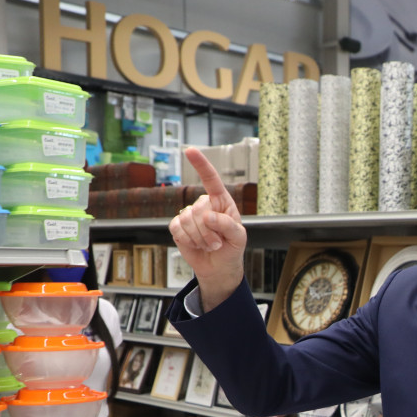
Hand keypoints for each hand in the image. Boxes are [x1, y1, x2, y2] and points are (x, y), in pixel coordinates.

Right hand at [169, 148, 248, 310]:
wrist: (219, 266)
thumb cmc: (232, 248)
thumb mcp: (238, 237)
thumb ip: (227, 225)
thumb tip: (208, 216)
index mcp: (221, 201)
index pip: (211, 179)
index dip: (201, 165)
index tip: (190, 150)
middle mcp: (203, 205)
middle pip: (198, 210)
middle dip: (209, 231)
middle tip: (218, 242)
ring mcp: (189, 215)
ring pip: (188, 221)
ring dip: (201, 238)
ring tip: (210, 245)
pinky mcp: (178, 227)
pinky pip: (177, 229)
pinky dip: (189, 241)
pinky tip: (196, 245)